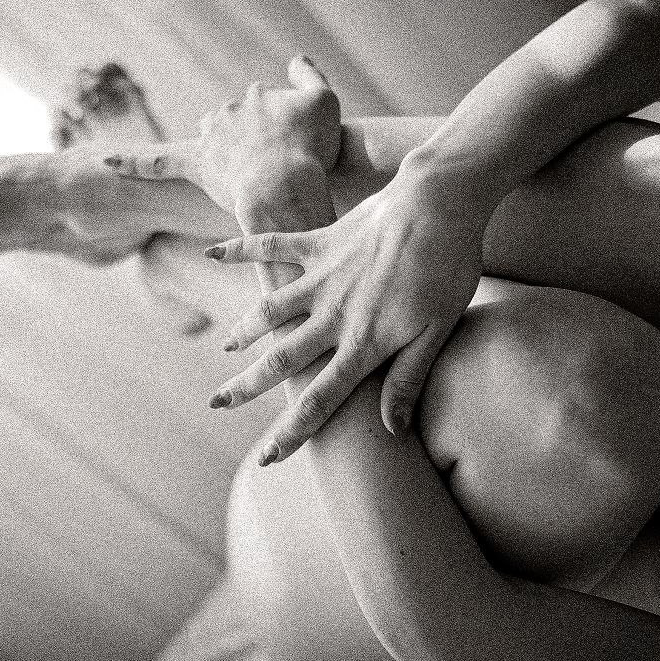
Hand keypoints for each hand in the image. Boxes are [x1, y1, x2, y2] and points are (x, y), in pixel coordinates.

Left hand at [105, 55, 339, 231]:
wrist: (284, 185)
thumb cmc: (310, 147)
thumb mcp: (326, 103)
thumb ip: (310, 76)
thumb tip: (295, 57)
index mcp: (256, 95)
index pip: (267, 106)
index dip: (284, 131)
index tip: (297, 150)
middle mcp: (228, 111)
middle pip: (238, 124)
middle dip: (254, 142)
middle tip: (278, 169)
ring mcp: (210, 137)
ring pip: (212, 139)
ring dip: (225, 152)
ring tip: (250, 177)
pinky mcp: (194, 165)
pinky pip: (156, 161)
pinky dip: (130, 161)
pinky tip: (106, 160)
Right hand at [207, 170, 486, 463]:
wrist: (439, 202)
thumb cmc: (448, 268)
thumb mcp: (437, 331)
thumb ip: (408, 379)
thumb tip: (393, 429)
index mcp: (363, 343)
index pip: (321, 401)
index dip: (293, 433)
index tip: (268, 459)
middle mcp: (333, 314)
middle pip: (281, 360)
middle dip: (247, 386)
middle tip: (218, 402)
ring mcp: (321, 276)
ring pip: (269, 310)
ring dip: (244, 330)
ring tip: (226, 346)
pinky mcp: (319, 240)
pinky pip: (271, 246)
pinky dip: (239, 249)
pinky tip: (212, 252)